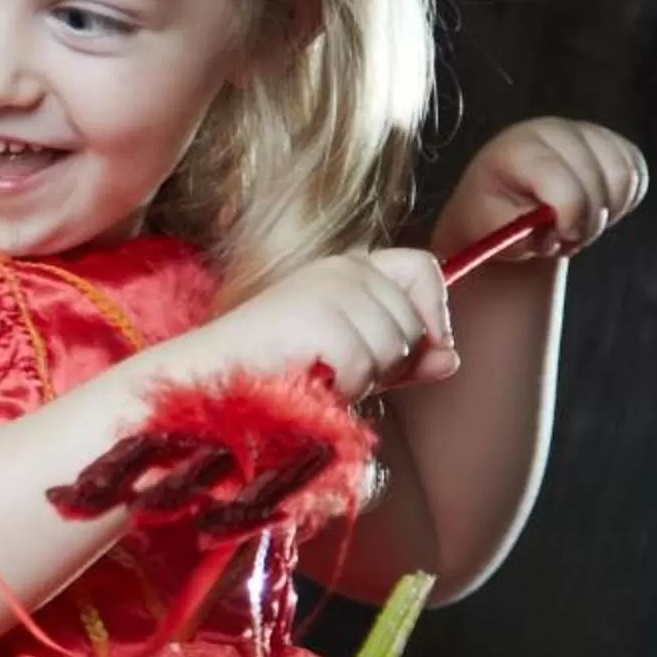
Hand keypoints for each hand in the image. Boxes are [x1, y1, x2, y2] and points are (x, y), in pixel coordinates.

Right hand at [169, 248, 456, 401]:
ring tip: (317, 375)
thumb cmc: (267, 370)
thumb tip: (451, 359)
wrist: (205, 379)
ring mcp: (332, 290)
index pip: (424, 267)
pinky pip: (366, 366)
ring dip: (365, 378)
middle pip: (415, 320)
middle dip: (392, 361)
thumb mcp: (349, 358)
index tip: (424, 347)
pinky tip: (309, 382)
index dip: (434, 310)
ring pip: (396, 346)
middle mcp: (344, 268)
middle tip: (339, 372)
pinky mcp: (322, 318)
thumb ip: (401, 355)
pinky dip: (343, 388)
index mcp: (347, 267)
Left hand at [432, 118, 647, 262]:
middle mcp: (554, 131)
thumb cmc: (493, 214)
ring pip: (625, 177)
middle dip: (588, 221)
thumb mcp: (491, 231)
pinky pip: (637, 176)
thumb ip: (517, 234)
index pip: (561, 179)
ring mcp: (587, 132)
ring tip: (577, 223)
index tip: (562, 235)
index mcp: (518, 148)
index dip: (570, 215)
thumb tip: (550, 233)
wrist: (502, 200)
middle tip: (566, 237)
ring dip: (608, 212)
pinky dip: (623, 202)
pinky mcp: (613, 143)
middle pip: (599, 180)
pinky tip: (594, 209)